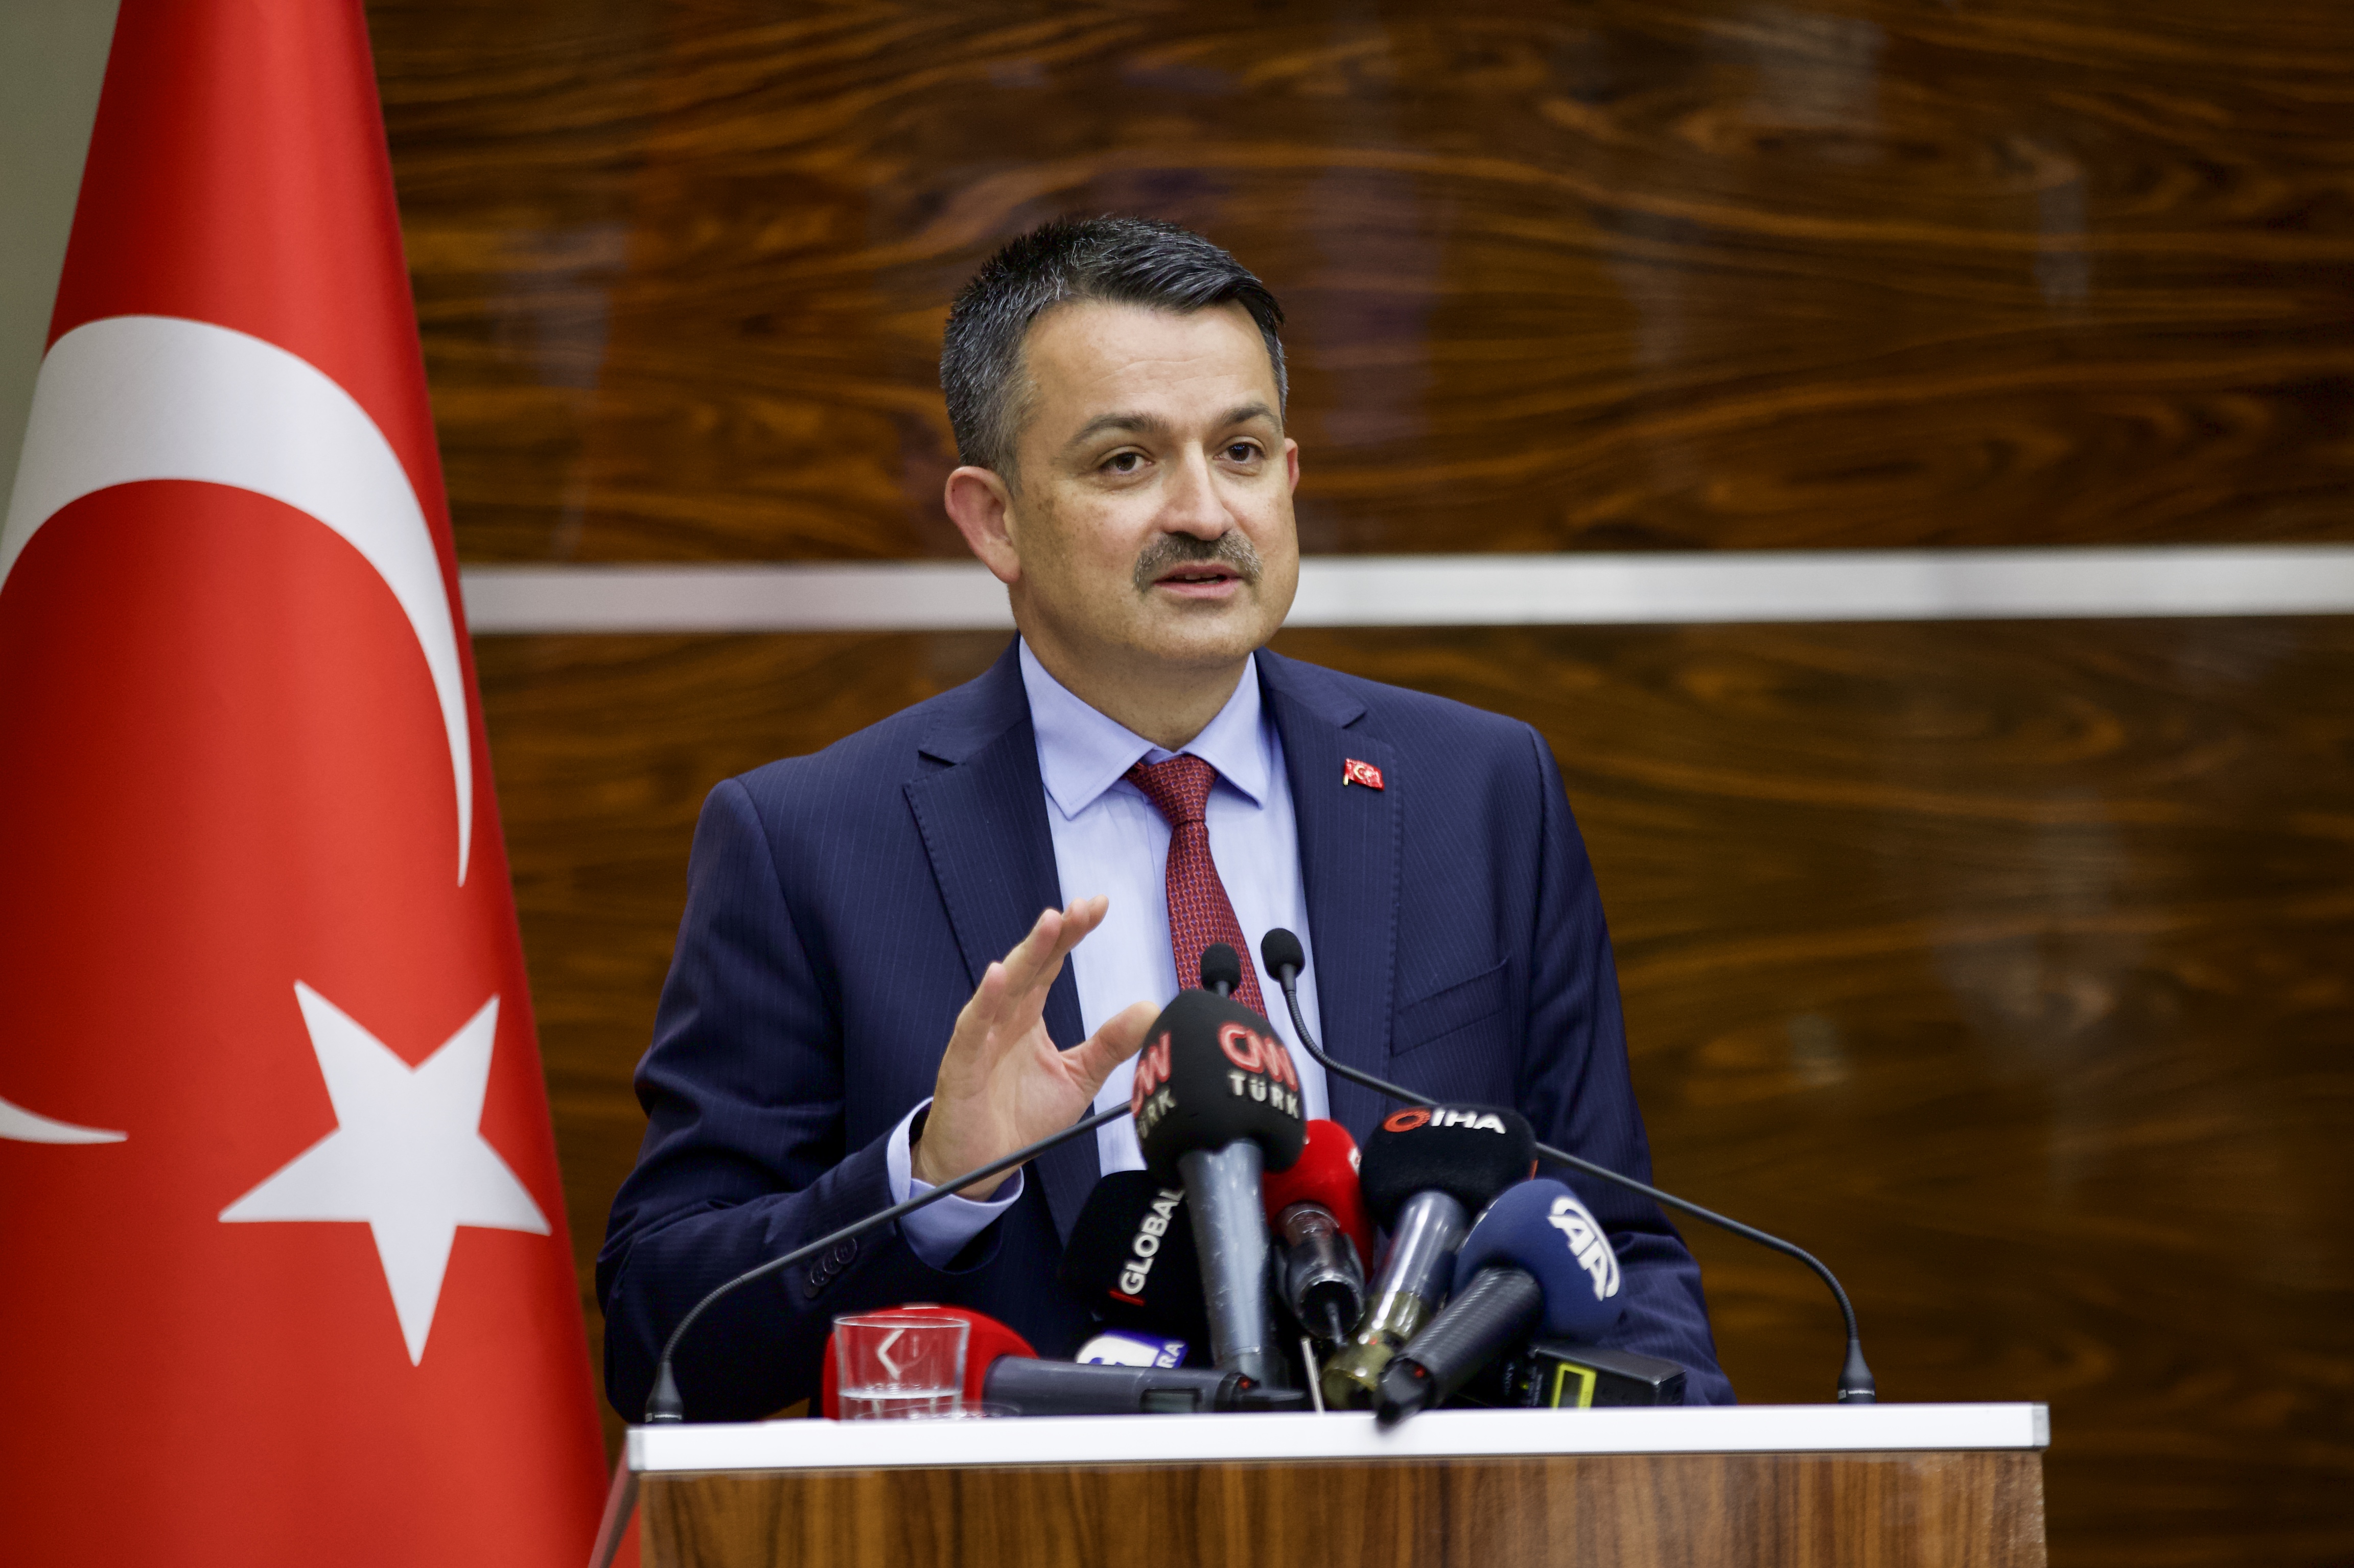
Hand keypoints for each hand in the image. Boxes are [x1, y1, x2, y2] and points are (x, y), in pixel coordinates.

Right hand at [910, 897, 1157, 1198]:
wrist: (982, 1167)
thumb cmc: (1021, 1119)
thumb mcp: (1078, 1076)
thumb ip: (1111, 1043)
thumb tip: (1150, 1008)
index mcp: (1027, 1016)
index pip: (1051, 965)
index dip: (1072, 934)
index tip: (1098, 906)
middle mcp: (1004, 1019)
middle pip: (1030, 966)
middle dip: (1055, 934)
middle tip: (1082, 907)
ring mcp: (981, 1039)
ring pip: (1004, 988)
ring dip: (1027, 955)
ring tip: (1050, 923)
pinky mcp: (962, 1065)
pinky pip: (973, 1028)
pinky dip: (985, 1002)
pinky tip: (998, 975)